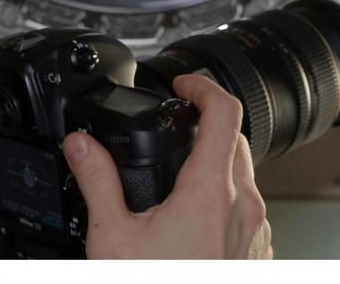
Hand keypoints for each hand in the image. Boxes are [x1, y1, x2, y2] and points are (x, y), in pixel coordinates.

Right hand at [62, 73, 272, 258]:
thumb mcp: (112, 238)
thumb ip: (97, 180)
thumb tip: (81, 144)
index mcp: (211, 191)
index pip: (224, 111)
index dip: (202, 86)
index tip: (182, 84)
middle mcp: (244, 207)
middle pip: (237, 139)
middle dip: (206, 124)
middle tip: (175, 124)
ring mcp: (256, 234)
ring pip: (244, 177)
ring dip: (215, 165)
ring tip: (176, 179)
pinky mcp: (258, 256)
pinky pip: (247, 211)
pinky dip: (223, 200)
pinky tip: (190, 221)